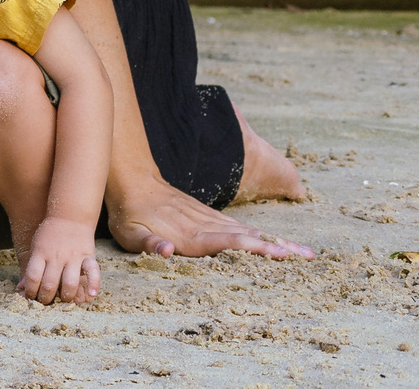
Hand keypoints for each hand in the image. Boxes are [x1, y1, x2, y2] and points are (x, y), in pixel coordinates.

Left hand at [19, 217, 101, 304]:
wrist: (70, 216)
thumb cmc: (49, 234)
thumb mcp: (36, 247)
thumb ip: (30, 268)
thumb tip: (20, 288)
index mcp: (41, 253)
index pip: (33, 277)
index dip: (31, 291)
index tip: (30, 297)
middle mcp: (56, 256)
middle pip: (50, 284)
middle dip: (46, 298)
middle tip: (45, 303)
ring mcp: (73, 256)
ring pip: (70, 283)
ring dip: (66, 296)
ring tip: (63, 300)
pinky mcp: (88, 256)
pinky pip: (93, 273)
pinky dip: (93, 285)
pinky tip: (91, 296)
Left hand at [106, 172, 312, 259]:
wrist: (133, 180)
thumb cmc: (130, 214)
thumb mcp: (130, 233)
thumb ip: (148, 244)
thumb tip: (167, 250)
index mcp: (192, 235)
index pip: (229, 243)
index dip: (254, 249)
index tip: (280, 255)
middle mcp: (206, 226)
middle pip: (248, 237)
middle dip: (279, 248)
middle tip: (309, 257)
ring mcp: (210, 220)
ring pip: (249, 231)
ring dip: (277, 241)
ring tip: (305, 252)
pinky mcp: (210, 217)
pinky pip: (242, 227)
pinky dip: (263, 235)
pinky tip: (278, 242)